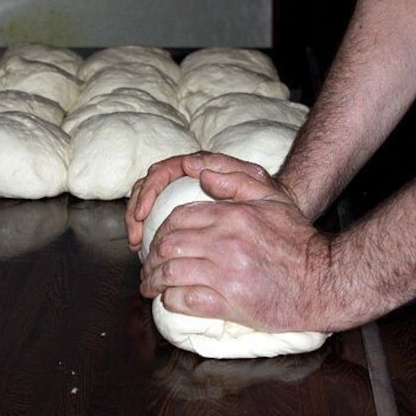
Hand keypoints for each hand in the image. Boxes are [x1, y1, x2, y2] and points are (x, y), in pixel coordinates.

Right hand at [126, 152, 273, 251]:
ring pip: (146, 203)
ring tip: (137, 246)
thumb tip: (190, 164)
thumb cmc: (270, 202)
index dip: (149, 191)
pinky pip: (155, 221)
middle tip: (135, 236)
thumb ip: (230, 173)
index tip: (144, 213)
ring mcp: (181, 196)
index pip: (164, 171)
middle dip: (136, 209)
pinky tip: (145, 252)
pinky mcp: (181, 217)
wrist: (280, 221)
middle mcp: (187, 178)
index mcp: (201, 167)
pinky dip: (147, 234)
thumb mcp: (257, 185)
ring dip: (136, 223)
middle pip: (148, 186)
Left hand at [140, 167, 339, 332]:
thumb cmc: (299, 242)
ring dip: (153, 281)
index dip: (160, 231)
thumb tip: (201, 174)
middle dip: (151, 258)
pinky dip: (170, 301)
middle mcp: (225, 243)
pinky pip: (185, 300)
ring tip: (150, 287)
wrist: (324, 282)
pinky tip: (169, 300)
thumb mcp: (273, 199)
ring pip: (171, 273)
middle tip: (148, 267)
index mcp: (232, 217)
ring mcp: (226, 274)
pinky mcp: (230, 303)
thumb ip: (237, 181)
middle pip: (168, 246)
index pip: (178, 218)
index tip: (156, 242)